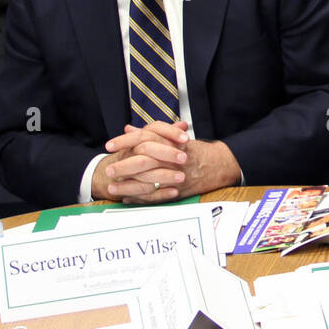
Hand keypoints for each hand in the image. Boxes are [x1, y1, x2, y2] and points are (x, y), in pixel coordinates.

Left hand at [93, 121, 242, 203]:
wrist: (221, 164)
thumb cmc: (196, 150)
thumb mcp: (174, 138)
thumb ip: (150, 133)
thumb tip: (128, 129)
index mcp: (171, 141)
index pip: (144, 137)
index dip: (125, 141)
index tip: (109, 145)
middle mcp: (173, 157)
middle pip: (143, 159)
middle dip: (123, 165)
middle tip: (108, 169)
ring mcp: (176, 174)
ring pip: (148, 180)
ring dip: (128, 185)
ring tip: (112, 188)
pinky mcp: (179, 189)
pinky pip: (156, 195)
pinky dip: (140, 198)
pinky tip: (127, 198)